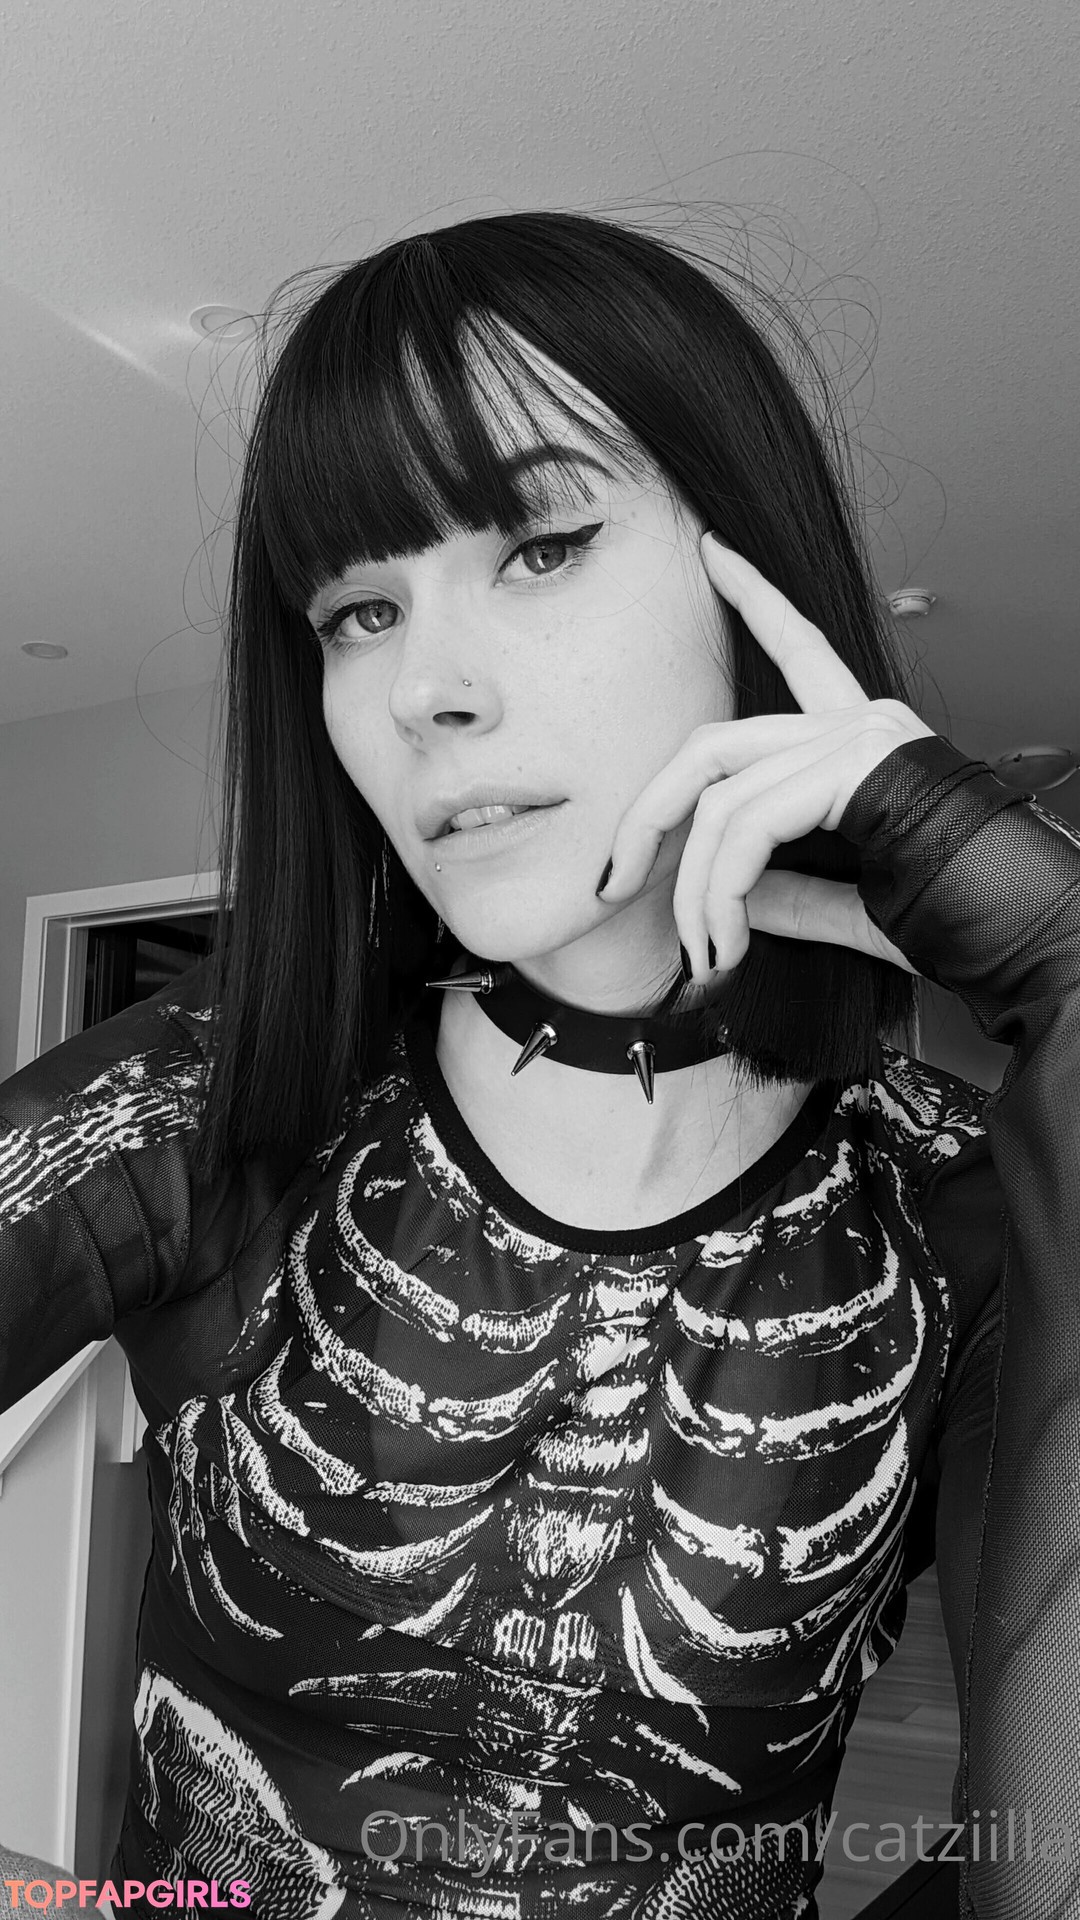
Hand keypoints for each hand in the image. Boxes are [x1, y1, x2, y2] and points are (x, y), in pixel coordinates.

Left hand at [596, 535, 935, 980]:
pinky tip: (728, 942)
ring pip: (720, 799)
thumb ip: (791, 889)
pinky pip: (749, 828)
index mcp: (862, 741)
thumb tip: (738, 899)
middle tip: (613, 879)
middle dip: (647, 815)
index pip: (798, 648)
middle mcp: (859, 723)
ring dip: (693, 891)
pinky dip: (721, 894)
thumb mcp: (851, 902)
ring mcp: (859, 739)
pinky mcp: (857, 768)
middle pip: (712, 745)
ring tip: (701, 953)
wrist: (1027, 936)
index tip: (714, 553)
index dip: (754, 598)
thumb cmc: (958, 920)